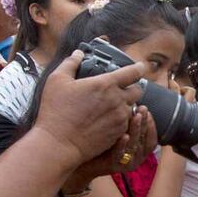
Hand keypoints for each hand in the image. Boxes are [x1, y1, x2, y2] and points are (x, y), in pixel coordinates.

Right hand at [36, 49, 146, 168]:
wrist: (59, 143)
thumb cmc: (56, 111)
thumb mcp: (57, 80)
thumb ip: (70, 64)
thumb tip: (78, 53)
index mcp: (106, 84)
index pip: (132, 73)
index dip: (138, 68)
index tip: (141, 66)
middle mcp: (118, 100)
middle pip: (138, 90)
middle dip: (134, 87)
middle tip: (125, 87)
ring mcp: (121, 117)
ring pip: (133, 107)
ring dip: (127, 104)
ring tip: (113, 104)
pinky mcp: (120, 132)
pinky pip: (128, 122)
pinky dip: (122, 118)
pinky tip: (109, 118)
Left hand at [62, 106, 155, 193]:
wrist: (81, 161)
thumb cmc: (100, 143)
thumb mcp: (116, 132)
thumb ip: (125, 122)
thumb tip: (131, 100)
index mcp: (140, 151)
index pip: (151, 138)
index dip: (151, 124)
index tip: (146, 110)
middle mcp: (136, 159)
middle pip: (145, 140)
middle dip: (145, 123)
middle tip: (142, 109)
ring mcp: (125, 163)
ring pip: (135, 146)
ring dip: (137, 130)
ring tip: (136, 116)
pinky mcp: (113, 167)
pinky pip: (120, 154)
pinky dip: (122, 144)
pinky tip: (123, 134)